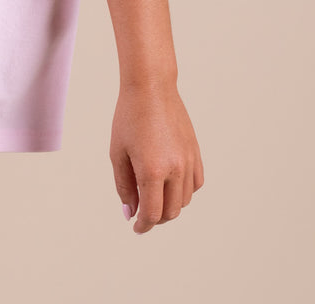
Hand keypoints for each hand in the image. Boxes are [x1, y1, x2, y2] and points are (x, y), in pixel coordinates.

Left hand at [109, 81, 203, 233]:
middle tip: (142, 212)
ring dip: (170, 205)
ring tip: (153, 195)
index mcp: (152, 171)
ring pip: (185, 200)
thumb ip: (124, 186)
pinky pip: (196, 184)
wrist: (151, 87)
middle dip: (156, 218)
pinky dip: (184, 191)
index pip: (152, 213)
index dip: (143, 225)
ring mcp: (189, 161)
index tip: (136, 227)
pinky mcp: (196, 152)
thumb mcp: (118, 152)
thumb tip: (130, 212)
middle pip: (170, 212)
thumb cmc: (128, 117)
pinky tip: (171, 184)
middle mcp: (175, 169)